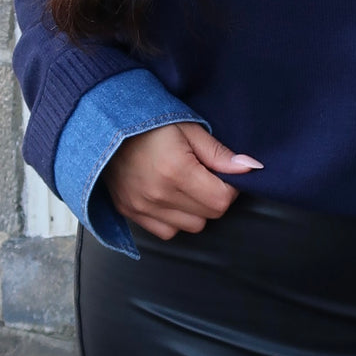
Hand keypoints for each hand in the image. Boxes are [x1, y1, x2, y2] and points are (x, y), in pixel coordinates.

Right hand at [102, 121, 262, 239]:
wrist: (104, 127)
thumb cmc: (150, 123)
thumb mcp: (189, 129)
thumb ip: (219, 154)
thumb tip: (251, 168)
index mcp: (176, 171)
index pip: (222, 200)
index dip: (230, 187)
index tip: (223, 173)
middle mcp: (158, 195)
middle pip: (209, 216)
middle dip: (215, 197)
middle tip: (205, 175)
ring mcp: (142, 208)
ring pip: (190, 227)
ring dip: (196, 210)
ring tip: (186, 185)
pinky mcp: (131, 213)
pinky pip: (166, 232)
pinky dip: (174, 219)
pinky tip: (170, 196)